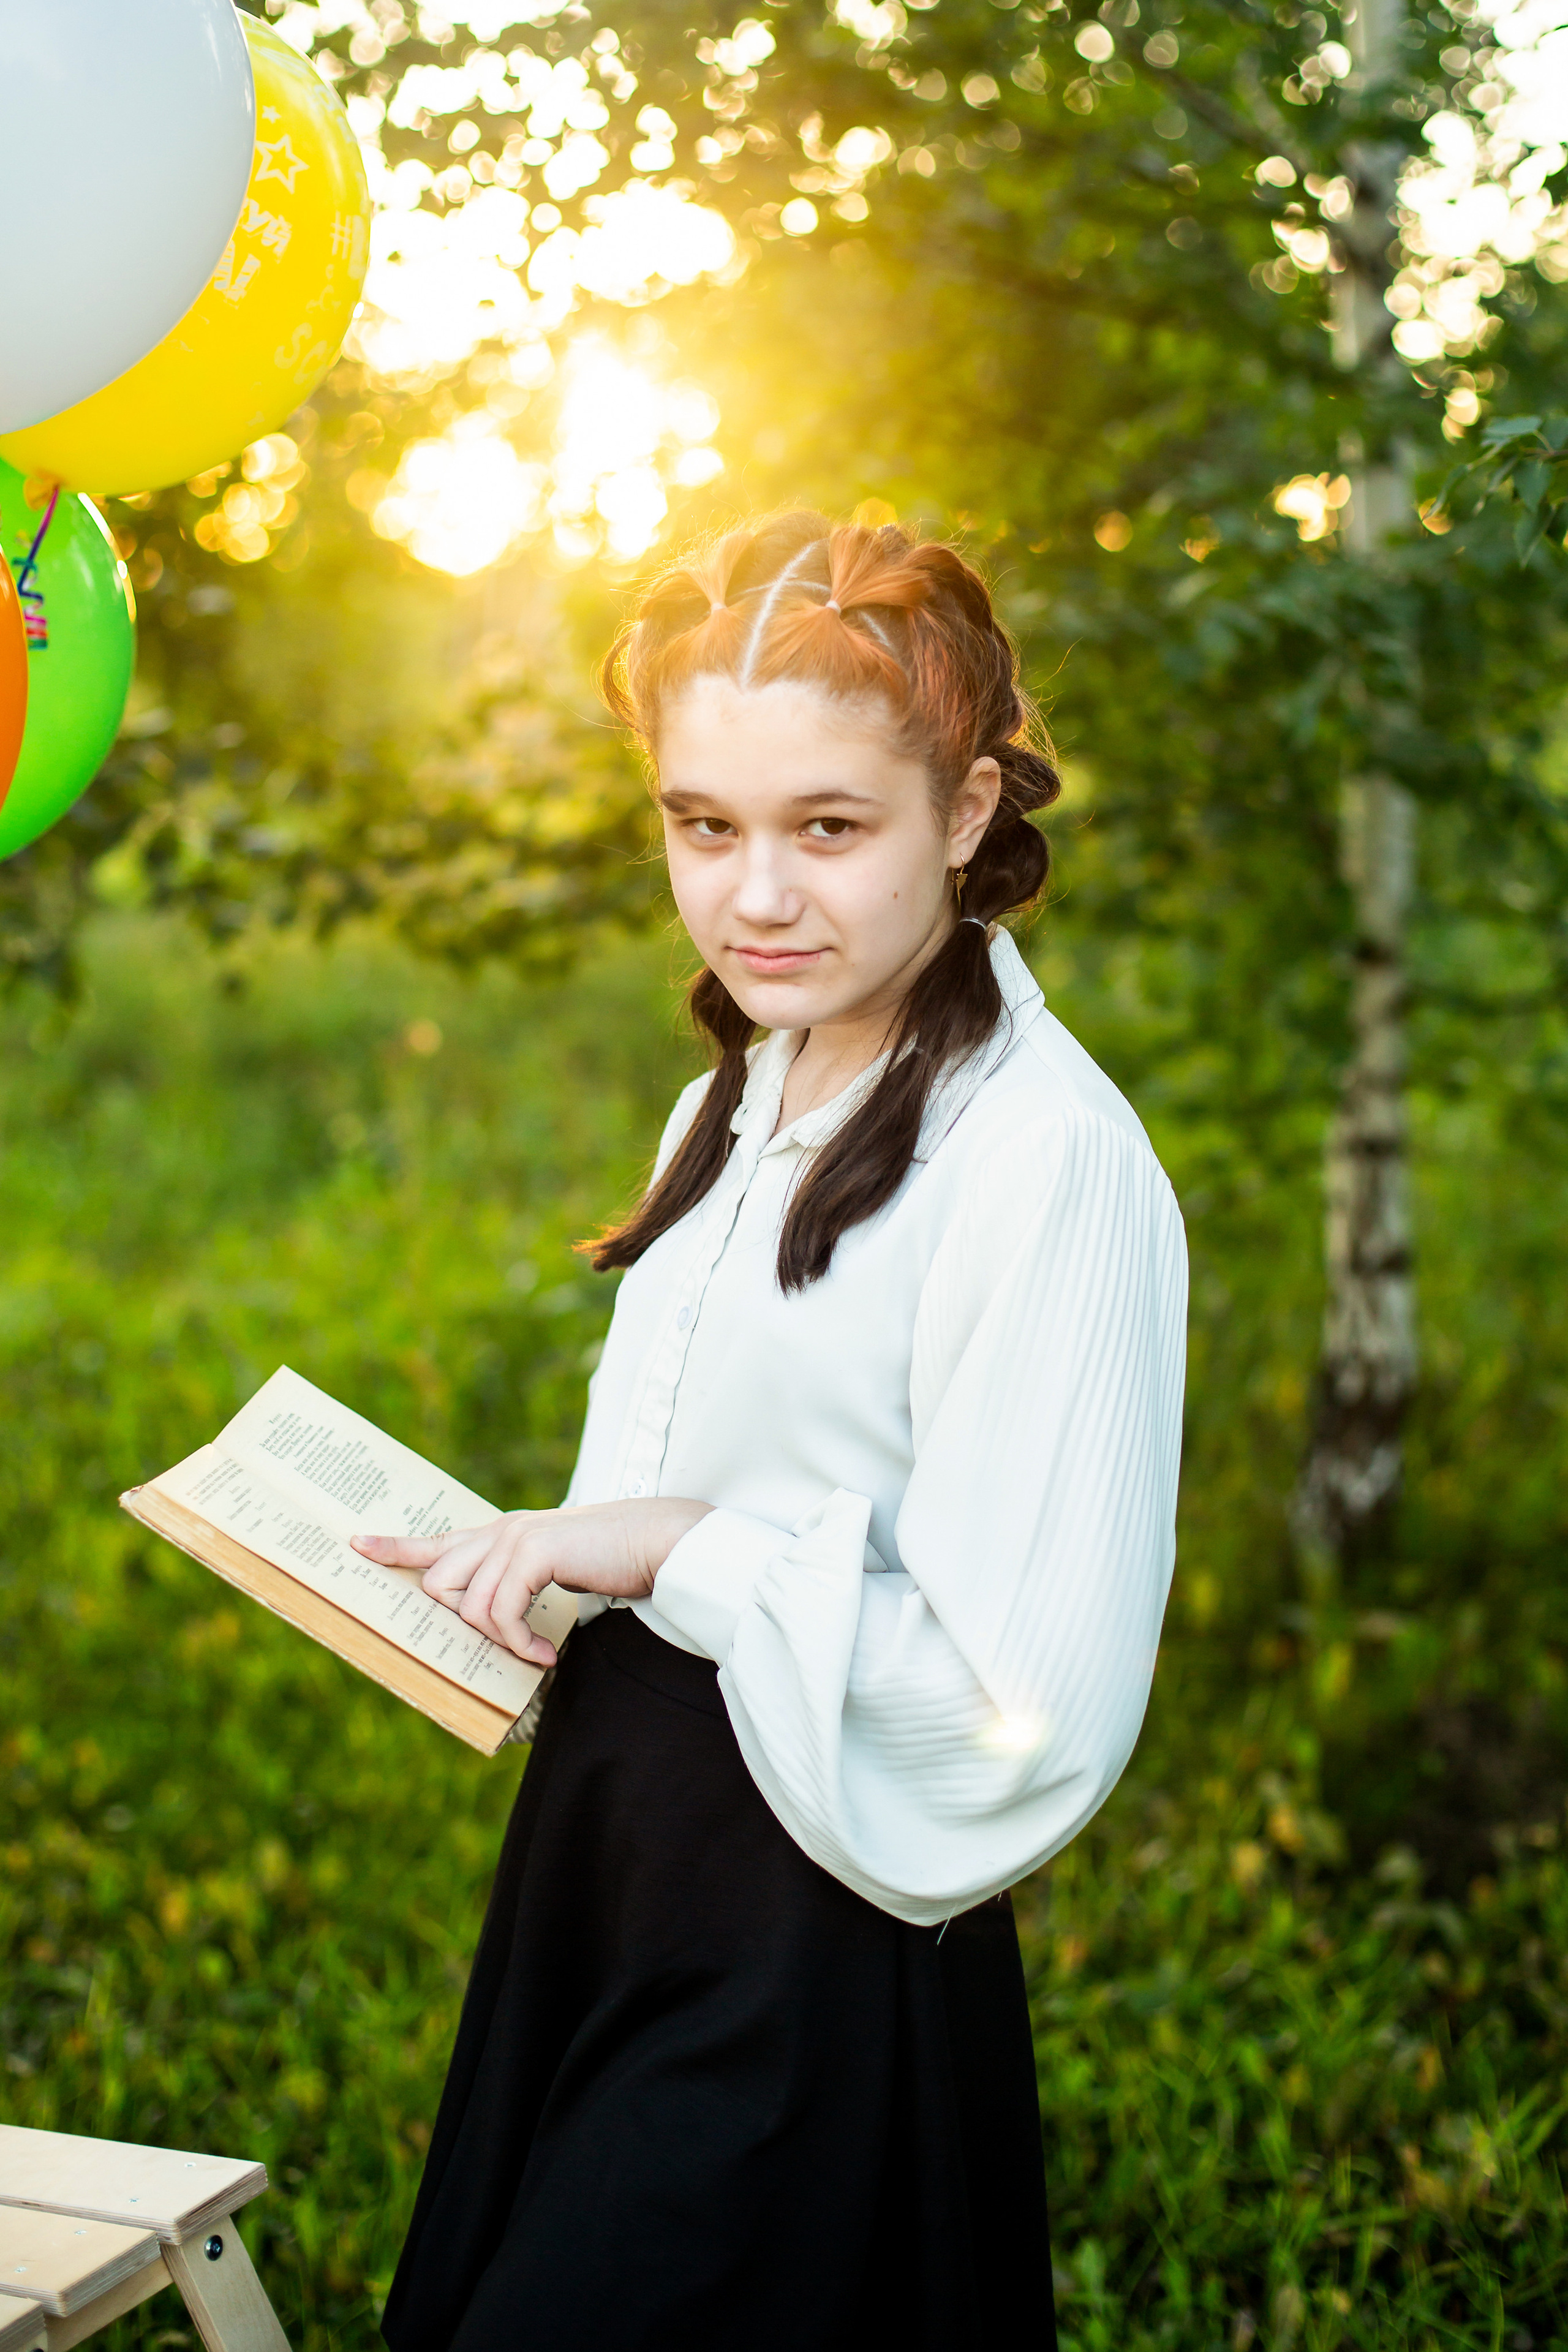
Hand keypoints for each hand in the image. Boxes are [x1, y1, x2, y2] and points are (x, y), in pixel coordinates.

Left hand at [350, 1497, 711, 1667]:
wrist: (656, 1542)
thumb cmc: (611, 1561)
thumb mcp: (554, 1574)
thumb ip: (521, 1587)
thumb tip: (497, 1631)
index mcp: (502, 1533)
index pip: (437, 1541)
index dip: (395, 1547)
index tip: (357, 1545)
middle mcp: (500, 1531)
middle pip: (439, 1582)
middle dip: (460, 1624)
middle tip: (506, 1643)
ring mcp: (513, 1538)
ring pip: (469, 1605)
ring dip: (502, 1640)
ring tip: (537, 1652)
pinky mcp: (531, 1551)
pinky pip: (500, 1612)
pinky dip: (520, 1641)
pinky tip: (546, 1653)